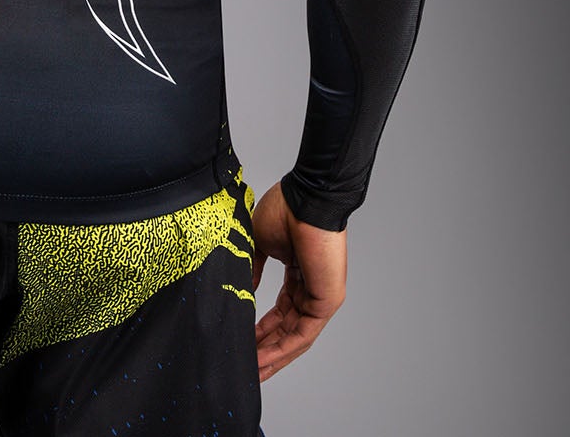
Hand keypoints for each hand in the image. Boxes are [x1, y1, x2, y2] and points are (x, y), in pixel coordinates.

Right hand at [250, 179, 347, 380]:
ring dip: (272, 356)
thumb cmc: (285, 209)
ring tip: (251, 371)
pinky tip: (264, 360)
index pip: (280, 311)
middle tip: (245, 366)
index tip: (242, 341)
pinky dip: (282, 349)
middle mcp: (311, 289)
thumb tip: (244, 286)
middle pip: (287, 329)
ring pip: (295, 337)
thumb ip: (253, 266)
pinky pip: (303, 334)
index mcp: (297, 274)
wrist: (304, 198)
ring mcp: (321, 297)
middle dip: (265, 349)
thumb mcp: (259, 243)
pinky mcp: (326, 301)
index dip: (260, 329)